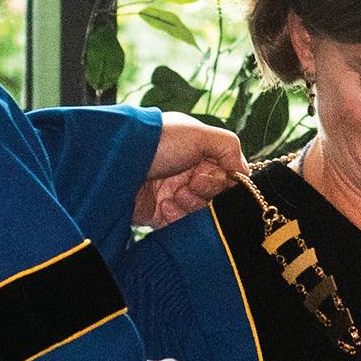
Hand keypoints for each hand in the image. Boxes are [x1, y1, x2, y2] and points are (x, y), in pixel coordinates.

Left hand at [134, 113, 247, 227]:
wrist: (116, 161)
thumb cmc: (158, 141)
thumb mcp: (199, 134)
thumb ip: (229, 148)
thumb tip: (244, 173)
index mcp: (199, 154)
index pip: (227, 176)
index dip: (223, 181)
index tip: (207, 175)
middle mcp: (188, 174)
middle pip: (215, 197)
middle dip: (205, 193)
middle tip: (189, 185)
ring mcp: (174, 195)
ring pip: (200, 213)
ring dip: (190, 206)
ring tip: (173, 196)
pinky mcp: (159, 215)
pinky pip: (181, 226)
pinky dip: (176, 219)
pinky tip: (164, 206)